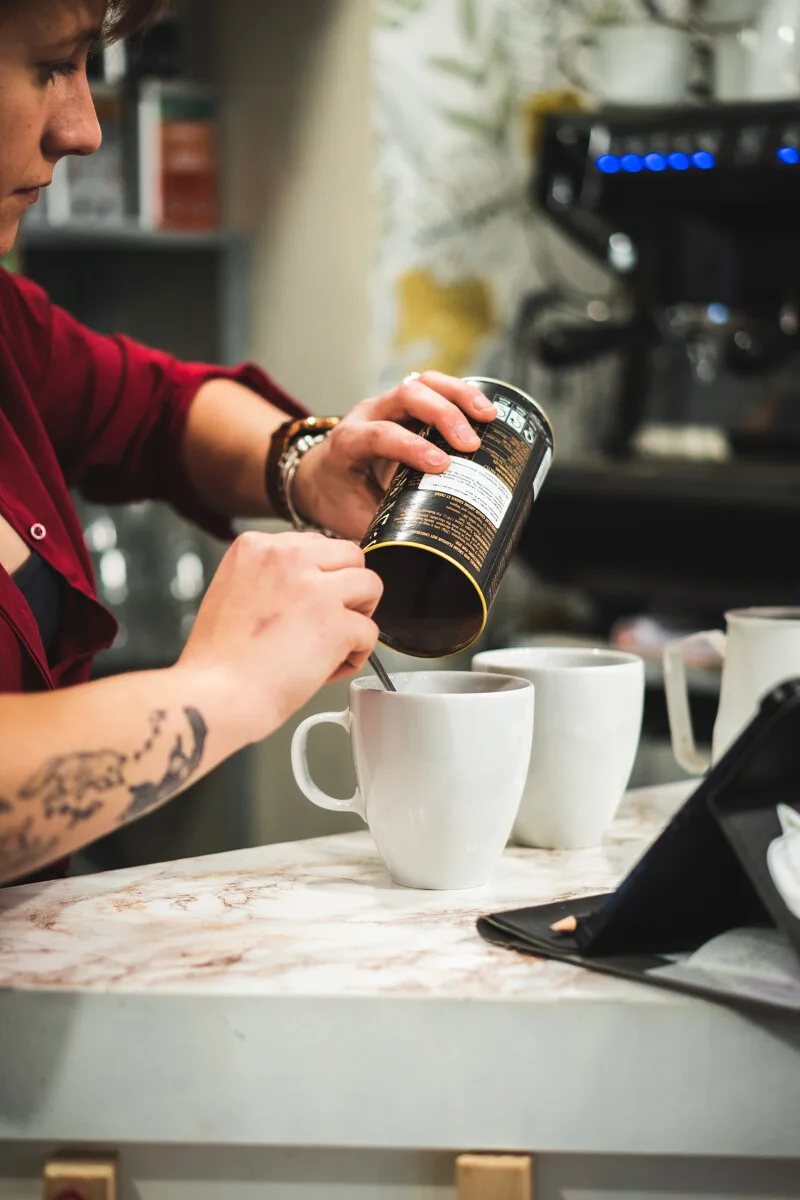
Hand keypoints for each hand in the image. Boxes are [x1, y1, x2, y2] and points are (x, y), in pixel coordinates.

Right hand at [179, 531, 381, 741]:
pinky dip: (356, 654)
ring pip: (371, 585)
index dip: (321, 576)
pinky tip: (329, 668)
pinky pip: (370, 631)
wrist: (217, 695)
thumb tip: (309, 578)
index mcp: (258, 546)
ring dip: (360, 614)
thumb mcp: (232, 589)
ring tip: (336, 641)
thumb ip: (269, 575)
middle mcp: (287, 558)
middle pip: (350, 555)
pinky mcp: (336, 624)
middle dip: (348, 588)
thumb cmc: (220, 658)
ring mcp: (315, 589)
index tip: (311, 600)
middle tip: (330, 618)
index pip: (316, 543)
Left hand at [291, 371, 496, 541]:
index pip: (381, 435)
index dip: (411, 447)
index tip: (441, 465)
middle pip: (406, 396)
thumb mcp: (355, 518)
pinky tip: (484, 410)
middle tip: (472, 443)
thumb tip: (423, 552)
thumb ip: (387, 528)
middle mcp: (367, 415)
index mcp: (348, 442)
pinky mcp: (405, 404)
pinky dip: (460, 394)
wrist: (317, 476)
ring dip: (458, 396)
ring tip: (489, 415)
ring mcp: (387, 404)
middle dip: (443, 415)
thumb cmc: (337, 499)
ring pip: (423, 383)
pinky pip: (433, 388)